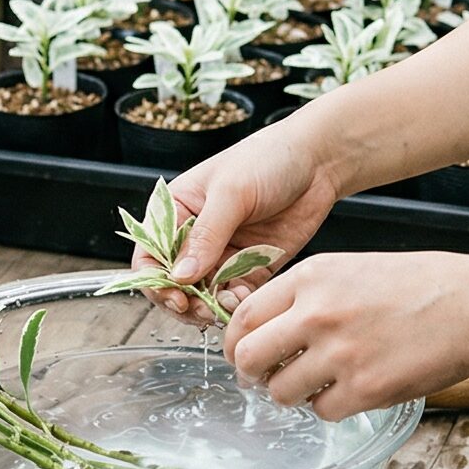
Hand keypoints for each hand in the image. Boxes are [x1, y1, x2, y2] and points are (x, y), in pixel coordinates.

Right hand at [130, 118, 339, 324]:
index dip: (155, 279)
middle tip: (198, 309)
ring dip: (208, 307)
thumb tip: (179, 275)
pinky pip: (234, 296)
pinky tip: (242, 299)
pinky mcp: (250, 267)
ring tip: (223, 306)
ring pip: (202, 295)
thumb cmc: (268, 158)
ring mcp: (223, 253)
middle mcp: (197, 235)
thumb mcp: (231, 192)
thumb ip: (206, 235)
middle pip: (173, 282)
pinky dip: (234, 304)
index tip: (174, 294)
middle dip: (181, 300)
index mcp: (178, 209)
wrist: (318, 162)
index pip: (150, 252)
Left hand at [220, 249, 468, 419]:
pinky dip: (329, 407)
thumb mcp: (351, 268)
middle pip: (250, 355)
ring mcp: (339, 353)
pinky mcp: (365, 389)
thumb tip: (271, 328)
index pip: (244, 314)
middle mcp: (317, 313)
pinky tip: (348, 392)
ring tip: (312, 385)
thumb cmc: (418, 284)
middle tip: (261, 378)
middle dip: (249, 373)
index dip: (235, 340)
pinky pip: (322, 411)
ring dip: (291, 394)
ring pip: (281, 390)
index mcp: (311, 277)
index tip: (240, 352)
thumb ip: (308, 294)